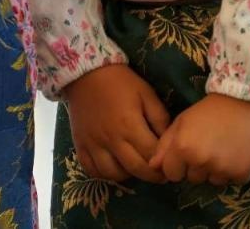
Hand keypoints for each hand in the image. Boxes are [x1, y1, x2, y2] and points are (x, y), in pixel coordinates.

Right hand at [63, 64, 171, 182]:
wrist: (86, 72)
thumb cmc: (121, 82)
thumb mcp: (146, 93)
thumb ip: (160, 118)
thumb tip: (168, 141)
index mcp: (130, 125)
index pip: (151, 156)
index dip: (164, 165)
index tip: (170, 166)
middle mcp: (111, 139)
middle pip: (135, 169)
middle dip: (151, 176)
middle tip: (158, 174)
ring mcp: (93, 144)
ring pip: (113, 174)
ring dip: (128, 175)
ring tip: (135, 167)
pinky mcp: (80, 145)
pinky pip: (91, 170)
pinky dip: (103, 173)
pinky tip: (113, 166)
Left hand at [150, 93, 249, 186]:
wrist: (241, 103)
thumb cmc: (207, 111)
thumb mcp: (181, 123)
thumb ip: (164, 146)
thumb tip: (152, 166)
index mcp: (183, 148)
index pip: (171, 174)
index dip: (177, 164)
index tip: (186, 153)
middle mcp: (201, 161)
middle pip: (192, 178)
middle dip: (196, 167)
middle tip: (207, 146)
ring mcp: (222, 169)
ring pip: (212, 181)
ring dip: (214, 170)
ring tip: (222, 148)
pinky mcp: (242, 173)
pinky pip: (231, 181)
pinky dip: (233, 171)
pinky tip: (235, 153)